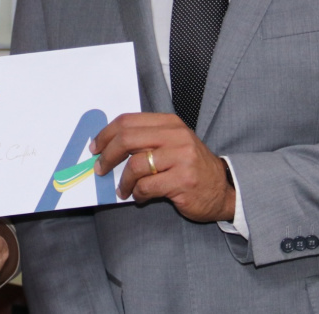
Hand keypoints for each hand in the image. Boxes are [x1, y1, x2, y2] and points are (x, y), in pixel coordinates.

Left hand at [91, 112, 234, 222]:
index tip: (95, 147)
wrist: (223, 189)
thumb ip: (146, 140)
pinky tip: (140, 197)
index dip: (106, 134)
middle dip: (107, 156)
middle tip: (100, 169)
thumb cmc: (191, 167)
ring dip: (123, 181)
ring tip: (124, 190)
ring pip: (135, 165)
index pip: (129, 121)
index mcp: (170, 124)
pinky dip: (137, 194)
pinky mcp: (182, 181)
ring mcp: (181, 158)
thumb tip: (108, 146)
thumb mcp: (172, 144)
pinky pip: (146, 187)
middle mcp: (176, 136)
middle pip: (127, 139)